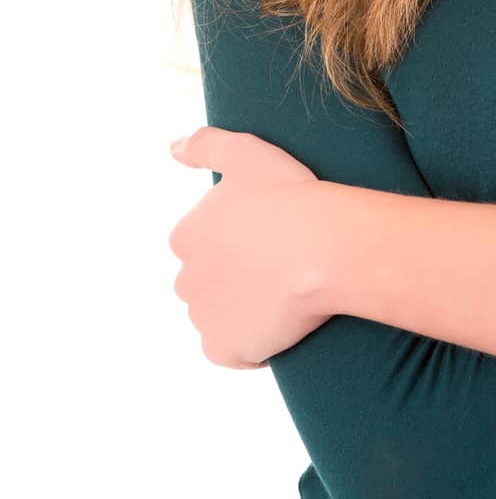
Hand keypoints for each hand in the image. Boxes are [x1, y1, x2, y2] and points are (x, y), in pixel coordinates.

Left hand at [168, 125, 332, 369]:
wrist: (323, 247)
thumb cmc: (290, 196)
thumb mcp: (246, 153)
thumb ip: (204, 145)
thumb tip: (170, 147)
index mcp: (186, 235)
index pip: (204, 245)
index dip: (239, 242)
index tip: (270, 238)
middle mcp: (185, 279)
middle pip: (208, 283)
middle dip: (235, 279)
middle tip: (281, 269)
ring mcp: (203, 317)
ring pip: (218, 317)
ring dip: (242, 313)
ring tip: (284, 300)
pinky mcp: (226, 348)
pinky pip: (231, 353)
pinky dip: (249, 348)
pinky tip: (276, 331)